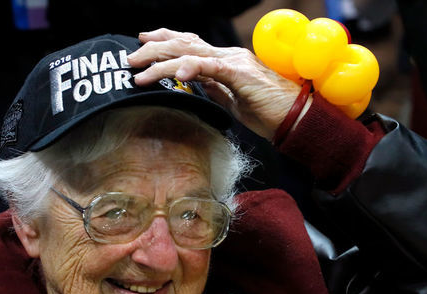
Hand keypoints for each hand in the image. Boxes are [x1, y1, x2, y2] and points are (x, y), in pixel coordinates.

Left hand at [128, 28, 302, 139]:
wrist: (296, 119)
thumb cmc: (269, 113)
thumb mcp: (233, 100)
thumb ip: (214, 88)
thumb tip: (191, 85)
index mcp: (225, 61)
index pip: (189, 45)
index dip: (164, 41)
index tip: (142, 43)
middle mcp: (227, 56)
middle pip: (183, 44)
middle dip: (153, 49)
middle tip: (130, 58)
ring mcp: (235, 63)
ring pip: (190, 53)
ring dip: (161, 60)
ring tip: (139, 70)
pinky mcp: (242, 75)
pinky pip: (211, 67)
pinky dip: (191, 68)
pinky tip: (176, 74)